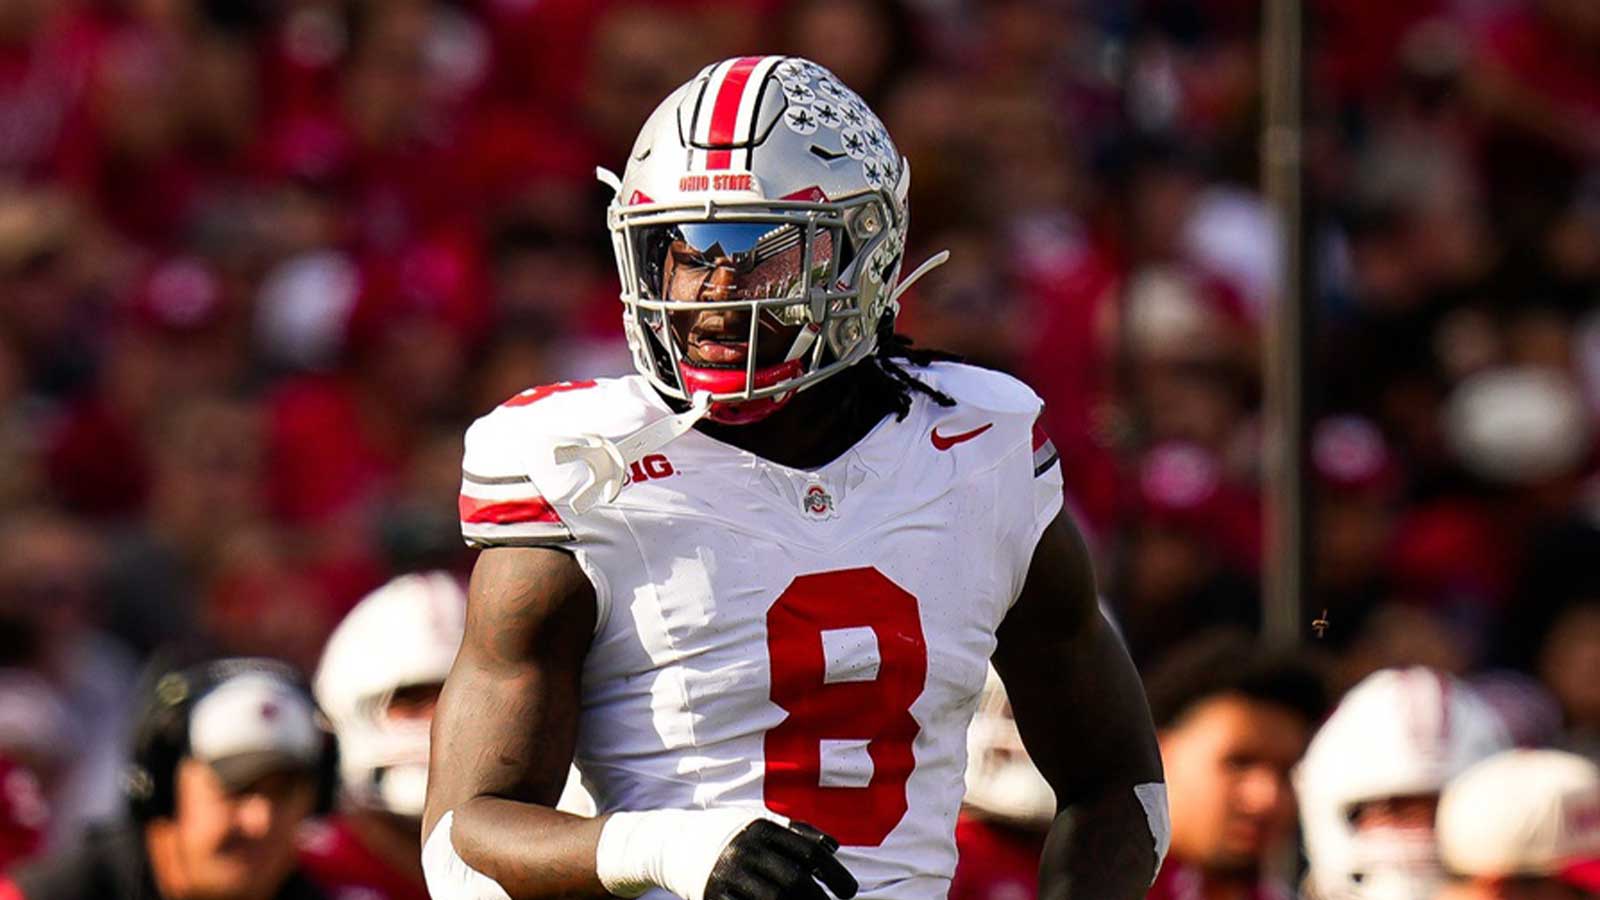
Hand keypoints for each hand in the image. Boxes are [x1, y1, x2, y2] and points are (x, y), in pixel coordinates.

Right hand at [703, 820, 857, 899]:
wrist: (672, 843)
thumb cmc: (727, 833)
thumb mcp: (758, 823)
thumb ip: (796, 831)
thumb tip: (833, 847)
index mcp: (761, 828)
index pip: (807, 852)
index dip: (834, 874)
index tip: (849, 892)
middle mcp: (745, 849)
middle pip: (793, 880)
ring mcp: (727, 874)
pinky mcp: (712, 896)